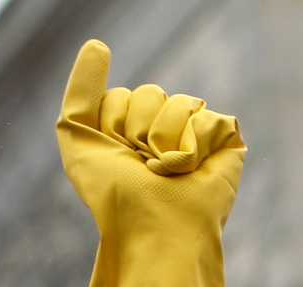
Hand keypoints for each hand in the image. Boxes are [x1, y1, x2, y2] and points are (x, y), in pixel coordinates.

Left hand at [55, 40, 246, 286]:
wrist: (153, 228)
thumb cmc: (115, 198)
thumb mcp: (78, 140)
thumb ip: (80, 91)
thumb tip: (97, 44)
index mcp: (130, 131)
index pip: (121, 98)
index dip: (113, 126)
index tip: (117, 160)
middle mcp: (164, 131)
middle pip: (149, 93)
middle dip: (138, 130)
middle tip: (143, 169)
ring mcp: (196, 136)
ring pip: (180, 101)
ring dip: (164, 140)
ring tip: (168, 173)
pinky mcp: (225, 143)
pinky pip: (208, 116)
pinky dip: (193, 144)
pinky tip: (191, 170)